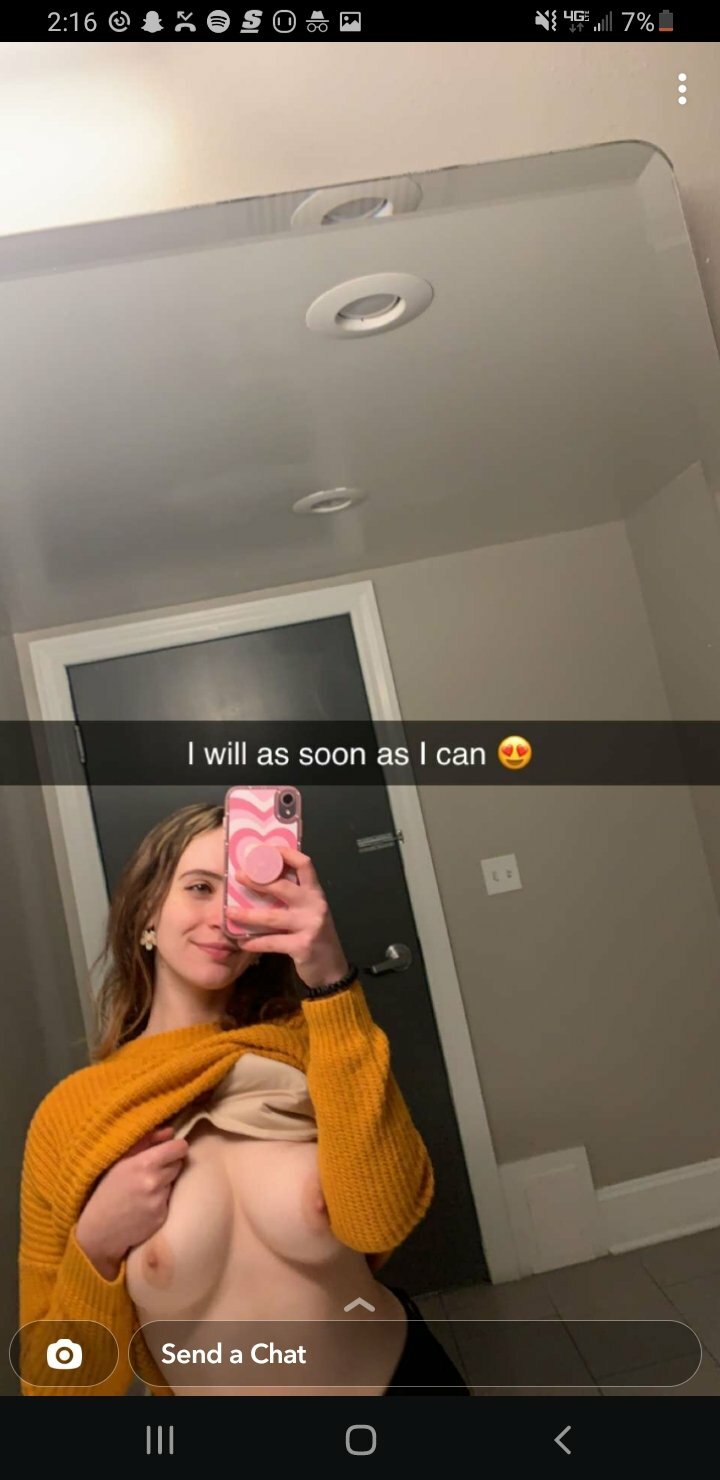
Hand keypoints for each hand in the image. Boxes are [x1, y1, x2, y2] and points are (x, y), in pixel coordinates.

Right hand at [75, 1126, 188, 1277]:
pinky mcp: (162, 1217)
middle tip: (149, 1172)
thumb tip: (171, 1131)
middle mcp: (155, 1182)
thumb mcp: (120, 1161)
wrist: (99, 1230)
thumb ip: (147, 1141)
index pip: (179, 1148)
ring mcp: (159, 1201)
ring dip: (164, 1183)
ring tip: (144, 1190)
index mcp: (144, 1163)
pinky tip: (144, 1205)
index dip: (175, 1148)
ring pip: (173, 1182)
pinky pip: (169, 1201)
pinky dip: (160, 1201)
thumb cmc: (107, 1190)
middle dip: (168, 1165)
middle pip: (178, 1164)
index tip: (169, 1151)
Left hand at [231, 844, 351, 991]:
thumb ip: (293, 897)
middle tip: (239, 876)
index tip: (264, 850)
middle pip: (283, 887)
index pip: (304, 864)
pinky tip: (242, 942)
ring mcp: (310, 925)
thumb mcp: (309, 912)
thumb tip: (260, 882)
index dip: (285, 854)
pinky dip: (255, 942)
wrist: (332, 968)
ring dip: (248, 915)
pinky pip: (273, 942)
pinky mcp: (303, 946)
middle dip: (258, 881)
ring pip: (273, 917)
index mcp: (315, 892)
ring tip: (230, 912)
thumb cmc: (315, 935)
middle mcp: (315, 905)